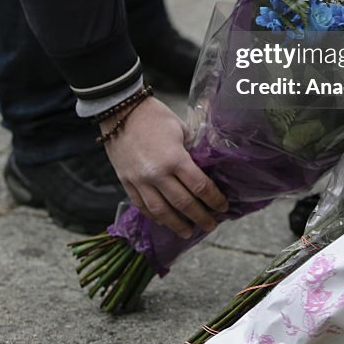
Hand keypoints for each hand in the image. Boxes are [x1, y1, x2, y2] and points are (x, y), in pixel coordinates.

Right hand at [102, 96, 227, 238]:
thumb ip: (191, 150)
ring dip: (177, 225)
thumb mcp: (180, 129)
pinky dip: (155, 217)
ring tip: (189, 232)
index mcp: (174, 158)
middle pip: (183, 204)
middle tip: (211, 225)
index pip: (199, 186)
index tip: (223, 206)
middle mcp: (157, 174)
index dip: (214, 199)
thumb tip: (204, 167)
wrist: (120, 111)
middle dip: (200, 217)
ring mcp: (140, 181)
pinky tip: (164, 221)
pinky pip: (142, 206)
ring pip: (161, 212)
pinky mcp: (126, 183)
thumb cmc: (154, 116)